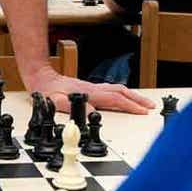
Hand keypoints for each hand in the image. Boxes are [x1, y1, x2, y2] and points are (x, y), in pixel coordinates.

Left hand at [27, 68, 154, 114]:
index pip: (115, 100)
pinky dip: (123, 94)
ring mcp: (92, 87)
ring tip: (143, 102)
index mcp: (89, 93)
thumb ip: (74, 107)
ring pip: (118, 90)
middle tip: (151, 107)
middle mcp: (93, 89)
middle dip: (138, 100)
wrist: (40, 77)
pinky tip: (124, 97)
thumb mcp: (56, 102)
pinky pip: (112, 90)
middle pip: (121, 92)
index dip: (130, 106)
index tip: (142, 112)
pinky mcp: (89, 88)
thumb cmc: (46, 91)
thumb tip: (93, 112)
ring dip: (132, 96)